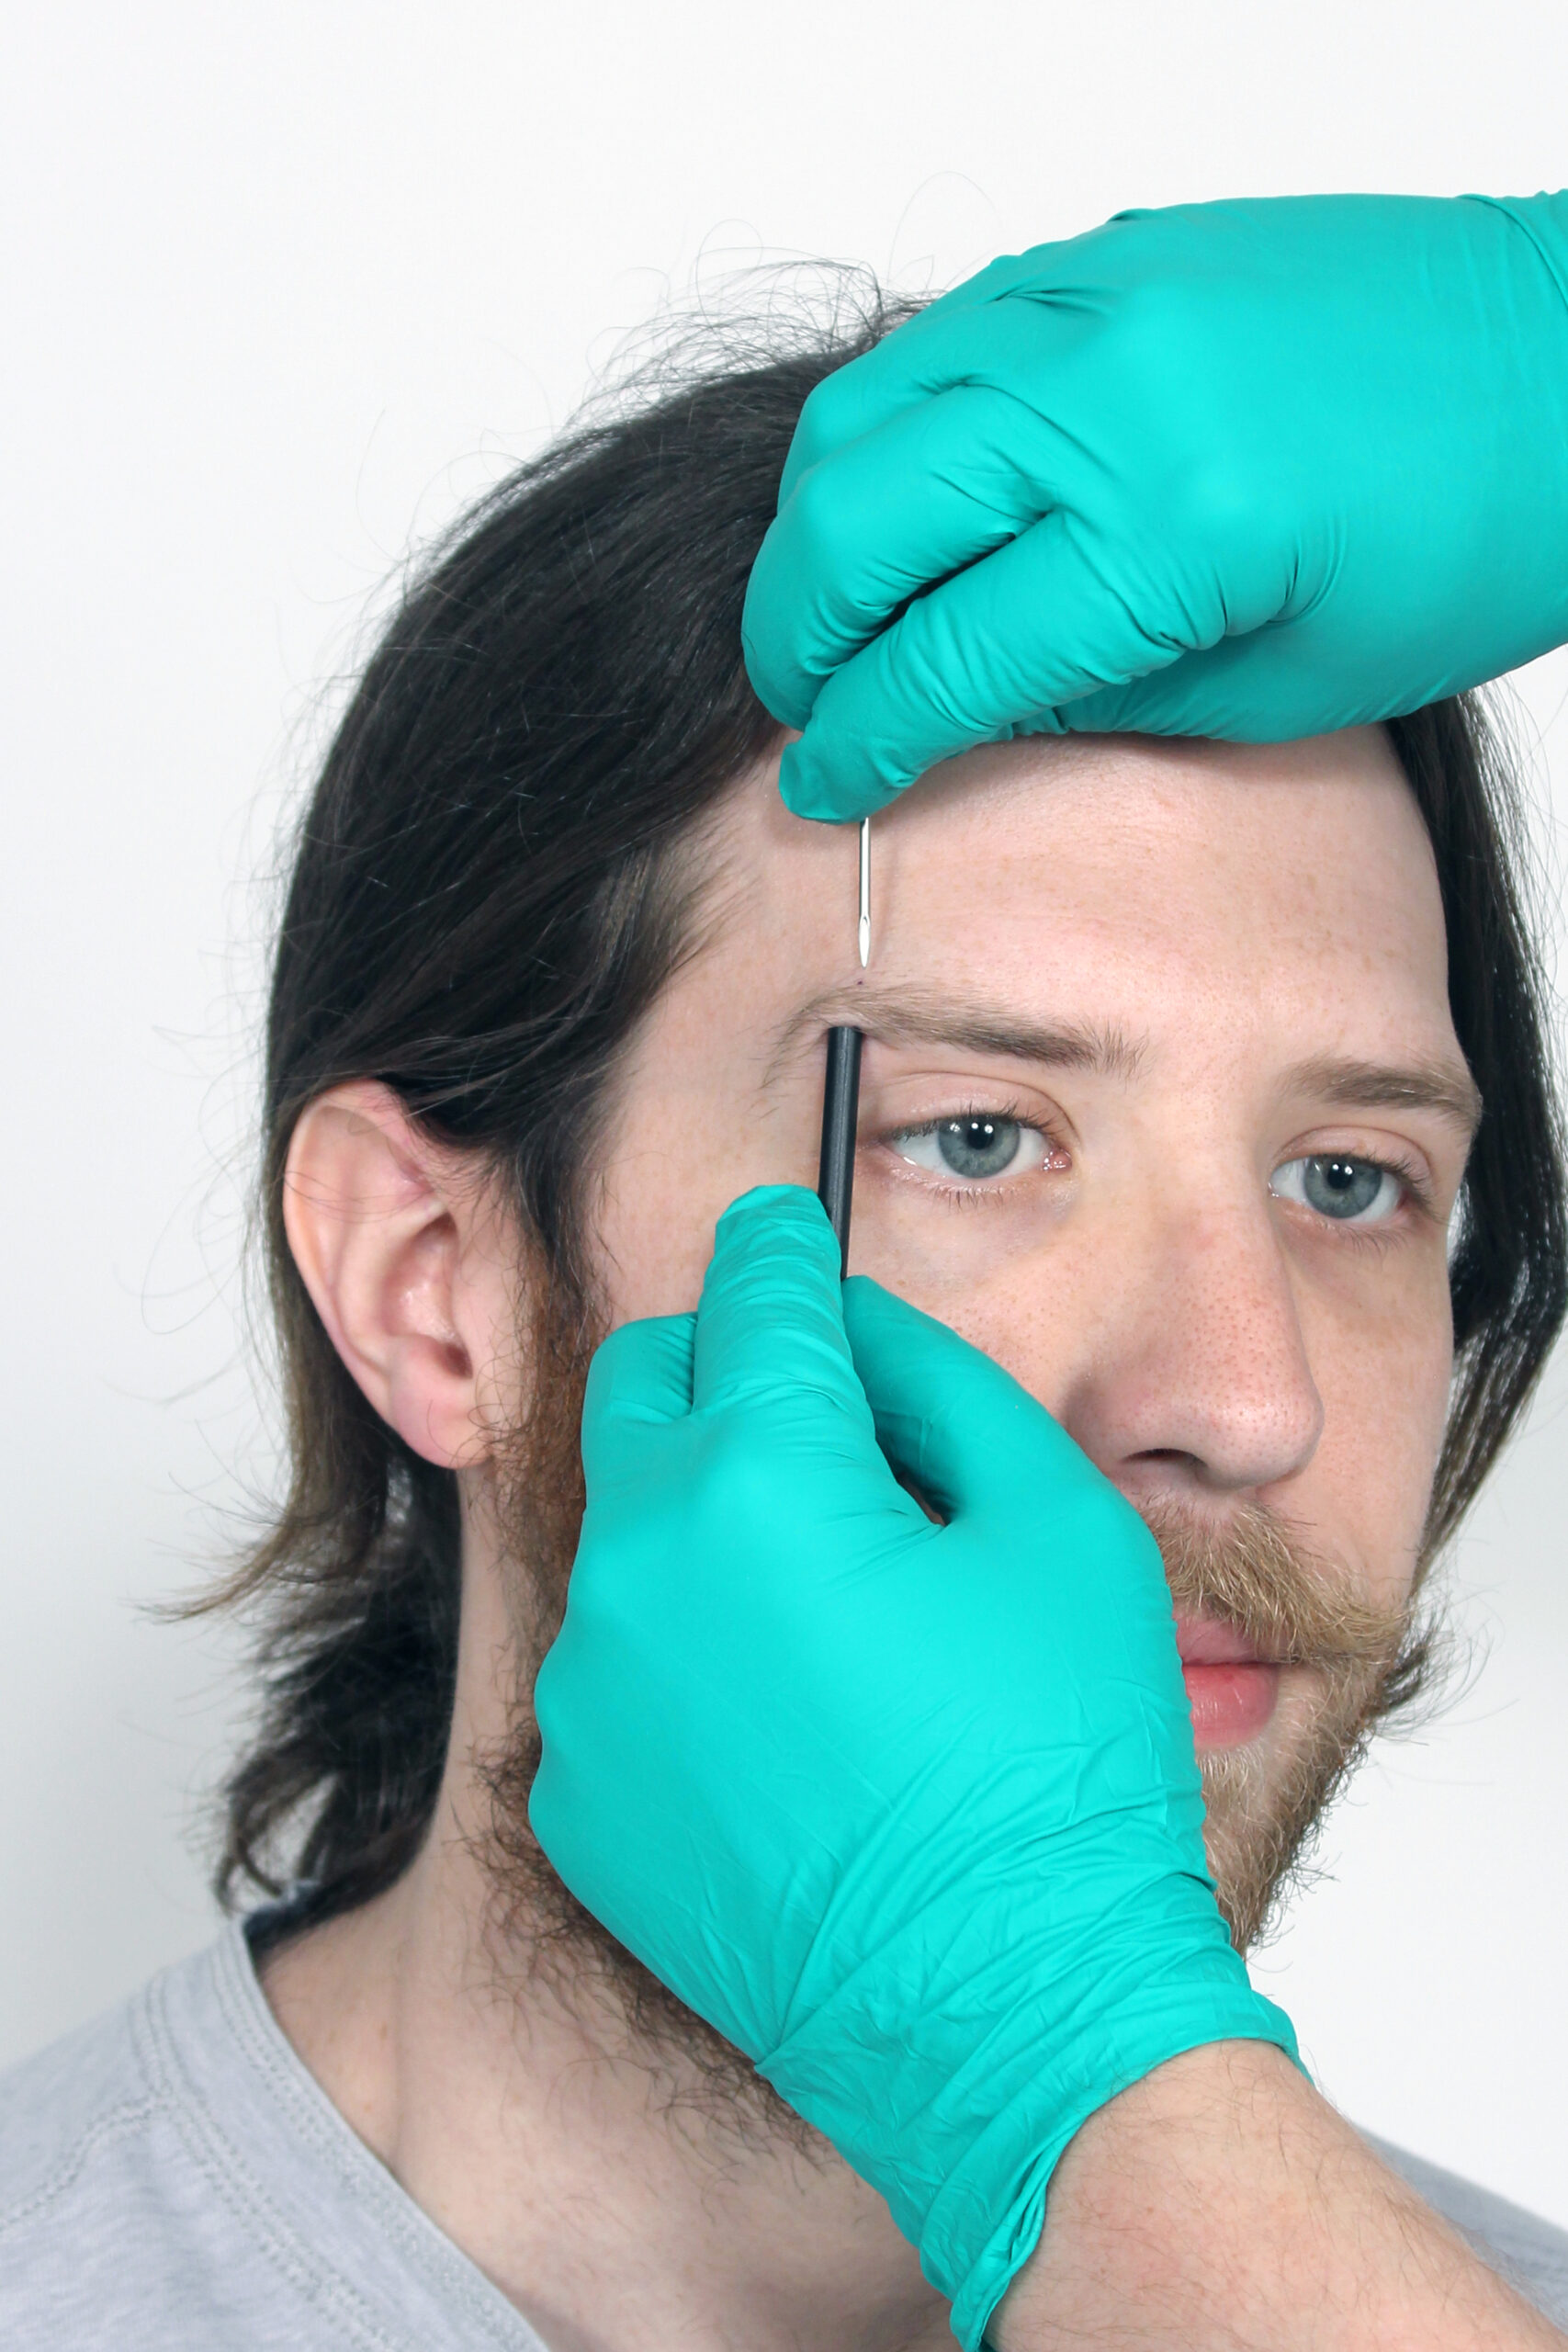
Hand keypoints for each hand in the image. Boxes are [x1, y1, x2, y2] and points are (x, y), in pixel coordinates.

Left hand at [529, 1186, 1294, 2348]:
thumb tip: (859, 1332)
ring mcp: (594, 1690)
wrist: (1013, 2020)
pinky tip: (795, 1723)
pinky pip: (621, 1664)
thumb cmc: (1061, 1773)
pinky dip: (688, 1652)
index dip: (783, 1242)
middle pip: (645, 1380)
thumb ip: (944, 1388)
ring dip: (710, 1518)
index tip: (787, 1223)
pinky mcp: (580, 1794)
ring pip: (633, 1528)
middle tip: (816, 1410)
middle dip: (719, 1360)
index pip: (755, 1293)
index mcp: (762, 1480)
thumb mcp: (1059, 1528)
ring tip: (838, 1613)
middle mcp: (640, 1567)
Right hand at [742, 192, 1567, 820]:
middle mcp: (1110, 396)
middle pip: (851, 528)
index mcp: (1170, 530)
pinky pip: (928, 344)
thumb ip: (1081, 700)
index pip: (935, 660)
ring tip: (840, 612)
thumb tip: (934, 715)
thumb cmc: (1460, 538)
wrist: (1559, 366)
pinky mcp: (1099, 251)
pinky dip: (886, 436)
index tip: (822, 783)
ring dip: (818, 534)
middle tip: (805, 702)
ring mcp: (1095, 301)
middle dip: (797, 640)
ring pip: (856, 420)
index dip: (855, 742)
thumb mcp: (1272, 685)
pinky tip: (911, 505)